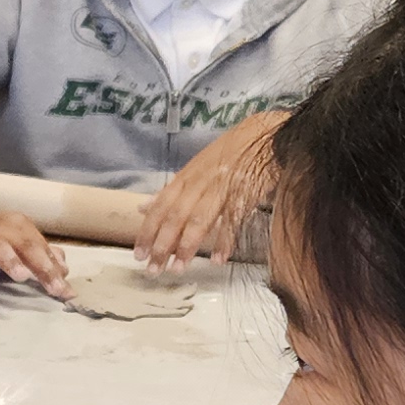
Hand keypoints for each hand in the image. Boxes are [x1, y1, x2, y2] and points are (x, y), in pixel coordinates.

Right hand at [0, 203, 67, 294]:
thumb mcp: (16, 244)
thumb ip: (40, 255)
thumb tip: (64, 269)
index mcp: (19, 226)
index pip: (41, 248)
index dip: (55, 270)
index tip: (66, 291)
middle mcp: (0, 229)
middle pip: (26, 246)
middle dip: (42, 267)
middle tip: (55, 288)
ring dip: (10, 260)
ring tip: (21, 276)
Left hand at [135, 111, 279, 271]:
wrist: (265, 135)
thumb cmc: (229, 154)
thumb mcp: (195, 168)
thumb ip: (170, 191)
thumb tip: (142, 206)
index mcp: (186, 177)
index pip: (161, 207)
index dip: (148, 231)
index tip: (139, 254)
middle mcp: (200, 182)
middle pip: (176, 216)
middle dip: (163, 245)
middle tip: (153, 269)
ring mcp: (222, 188)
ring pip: (199, 219)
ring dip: (187, 246)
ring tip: (178, 268)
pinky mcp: (245, 194)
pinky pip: (232, 219)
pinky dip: (225, 240)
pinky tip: (218, 260)